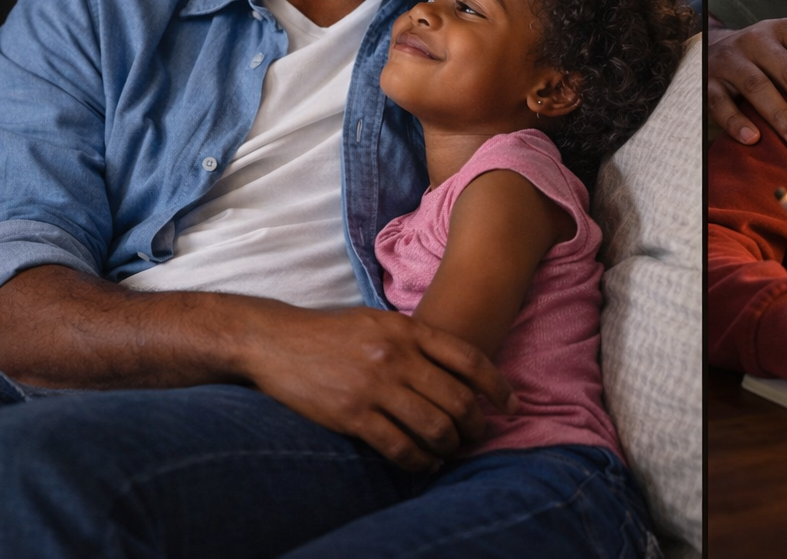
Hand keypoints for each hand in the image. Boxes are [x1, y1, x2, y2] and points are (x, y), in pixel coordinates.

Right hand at [241, 306, 515, 471]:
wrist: (274, 340)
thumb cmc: (331, 331)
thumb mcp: (380, 321)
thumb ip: (417, 340)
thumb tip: (457, 367)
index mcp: (408, 330)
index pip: (470, 360)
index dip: (498, 387)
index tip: (511, 406)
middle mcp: (397, 357)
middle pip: (459, 399)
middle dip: (477, 424)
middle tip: (478, 436)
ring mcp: (375, 386)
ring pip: (435, 427)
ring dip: (451, 446)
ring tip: (452, 451)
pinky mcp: (352, 415)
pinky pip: (400, 447)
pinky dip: (420, 461)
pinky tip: (425, 464)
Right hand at [707, 18, 786, 145]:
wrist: (713, 51)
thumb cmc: (770, 54)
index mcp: (784, 29)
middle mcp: (756, 40)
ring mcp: (729, 61)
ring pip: (757, 87)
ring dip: (781, 115)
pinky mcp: (707, 83)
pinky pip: (720, 103)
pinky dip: (736, 122)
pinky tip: (753, 139)